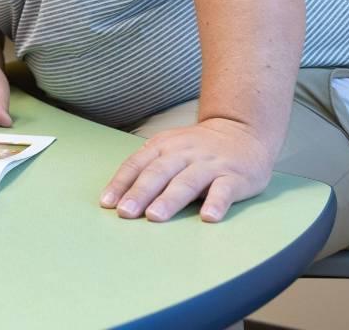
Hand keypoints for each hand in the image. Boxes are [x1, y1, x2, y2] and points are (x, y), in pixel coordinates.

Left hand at [99, 118, 275, 222]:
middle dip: (140, 193)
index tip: (107, 203)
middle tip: (125, 213)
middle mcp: (184, 154)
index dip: (121, 183)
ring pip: (187, 182)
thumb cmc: (197, 148)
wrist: (241, 131)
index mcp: (163, 147)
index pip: (137, 165)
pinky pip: (224, 190)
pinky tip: (208, 217)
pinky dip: (216, 203)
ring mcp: (209, 165)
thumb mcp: (168, 149)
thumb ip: (148, 169)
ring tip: (155, 216)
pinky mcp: (235, 177)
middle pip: (158, 173)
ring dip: (169, 200)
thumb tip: (119, 198)